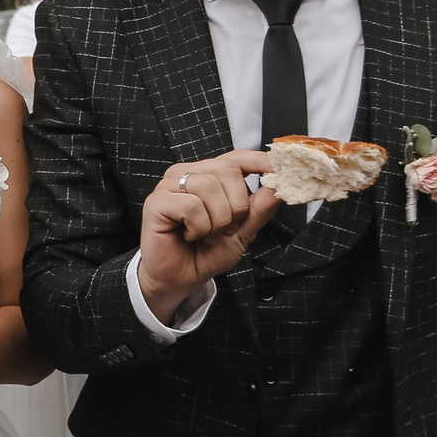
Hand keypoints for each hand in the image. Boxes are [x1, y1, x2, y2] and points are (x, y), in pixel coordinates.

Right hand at [135, 151, 287, 322]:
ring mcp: (170, 185)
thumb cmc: (206, 253)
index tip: (278, 169)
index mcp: (209, 175)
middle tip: (227, 228)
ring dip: (217, 220)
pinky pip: (191, 205)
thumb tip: (275, 190)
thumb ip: (259, 211)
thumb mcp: (242, 233)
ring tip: (208, 235)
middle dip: (237, 205)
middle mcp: (189, 173)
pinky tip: (191, 235)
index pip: (236, 156)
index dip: (258, 160)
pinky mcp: (157, 201)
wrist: (180, 279)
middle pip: (227, 169)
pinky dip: (199, 227)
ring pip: (209, 186)